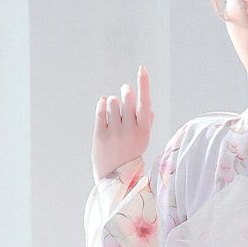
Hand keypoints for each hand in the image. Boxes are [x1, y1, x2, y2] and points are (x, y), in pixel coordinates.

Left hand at [91, 64, 153, 180]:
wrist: (114, 178)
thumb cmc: (130, 155)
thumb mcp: (143, 141)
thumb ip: (146, 123)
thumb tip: (148, 108)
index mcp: (144, 131)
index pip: (145, 102)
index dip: (144, 84)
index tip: (142, 68)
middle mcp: (130, 131)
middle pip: (127, 98)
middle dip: (126, 91)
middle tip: (125, 91)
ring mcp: (115, 133)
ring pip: (112, 102)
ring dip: (112, 102)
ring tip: (113, 110)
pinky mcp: (100, 134)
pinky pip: (100, 109)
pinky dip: (102, 105)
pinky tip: (104, 107)